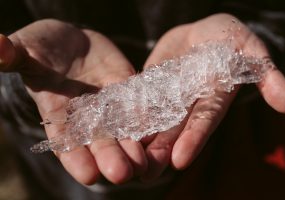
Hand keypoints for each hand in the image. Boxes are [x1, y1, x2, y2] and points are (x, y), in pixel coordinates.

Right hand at [0, 19, 147, 183]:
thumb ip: (17, 56)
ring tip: (147, 164)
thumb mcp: (29, 52)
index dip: (76, 159)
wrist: (73, 43)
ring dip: (135, 147)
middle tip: (124, 174)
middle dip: (112, 158)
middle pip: (100, 142)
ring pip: (124, 131)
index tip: (89, 175)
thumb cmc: (44, 49)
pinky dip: (149, 117)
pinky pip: (139, 105)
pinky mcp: (127, 91)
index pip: (67, 143)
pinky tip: (162, 128)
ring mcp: (110, 106)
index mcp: (59, 115)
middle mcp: (87, 117)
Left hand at [140, 13, 284, 180]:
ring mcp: (167, 97)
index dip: (193, 140)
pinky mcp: (149, 87)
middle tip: (144, 173)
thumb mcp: (251, 50)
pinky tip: (111, 126)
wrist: (200, 32)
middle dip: (160, 151)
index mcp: (212, 99)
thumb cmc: (229, 38)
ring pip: (153, 122)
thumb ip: (266, 76)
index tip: (179, 161)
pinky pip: (137, 101)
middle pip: (174, 131)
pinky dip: (125, 114)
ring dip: (139, 140)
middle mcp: (188, 104)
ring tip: (124, 158)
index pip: (203, 123)